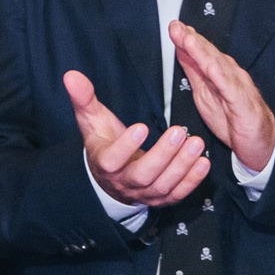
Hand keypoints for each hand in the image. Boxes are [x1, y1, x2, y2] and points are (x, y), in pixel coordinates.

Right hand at [64, 69, 207, 208]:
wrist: (111, 176)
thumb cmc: (103, 142)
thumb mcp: (91, 119)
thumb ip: (83, 98)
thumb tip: (71, 75)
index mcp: (104, 164)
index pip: (112, 160)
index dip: (126, 146)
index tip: (141, 126)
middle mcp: (123, 182)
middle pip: (143, 175)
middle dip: (163, 155)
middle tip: (179, 132)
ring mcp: (144, 193)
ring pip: (163, 185)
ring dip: (182, 165)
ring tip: (196, 142)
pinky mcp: (161, 198)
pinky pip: (178, 194)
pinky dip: (192, 180)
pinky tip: (203, 162)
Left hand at [169, 23, 274, 173]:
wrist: (258, 141)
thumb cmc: (232, 118)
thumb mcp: (204, 93)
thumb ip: (194, 71)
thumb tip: (181, 51)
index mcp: (219, 74)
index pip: (202, 53)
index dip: (187, 39)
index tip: (174, 26)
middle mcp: (230, 76)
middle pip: (208, 55)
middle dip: (191, 40)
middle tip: (176, 26)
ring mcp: (237, 88)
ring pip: (218, 67)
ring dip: (203, 53)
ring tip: (189, 40)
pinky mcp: (242, 104)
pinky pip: (231, 90)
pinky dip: (221, 78)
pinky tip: (211, 68)